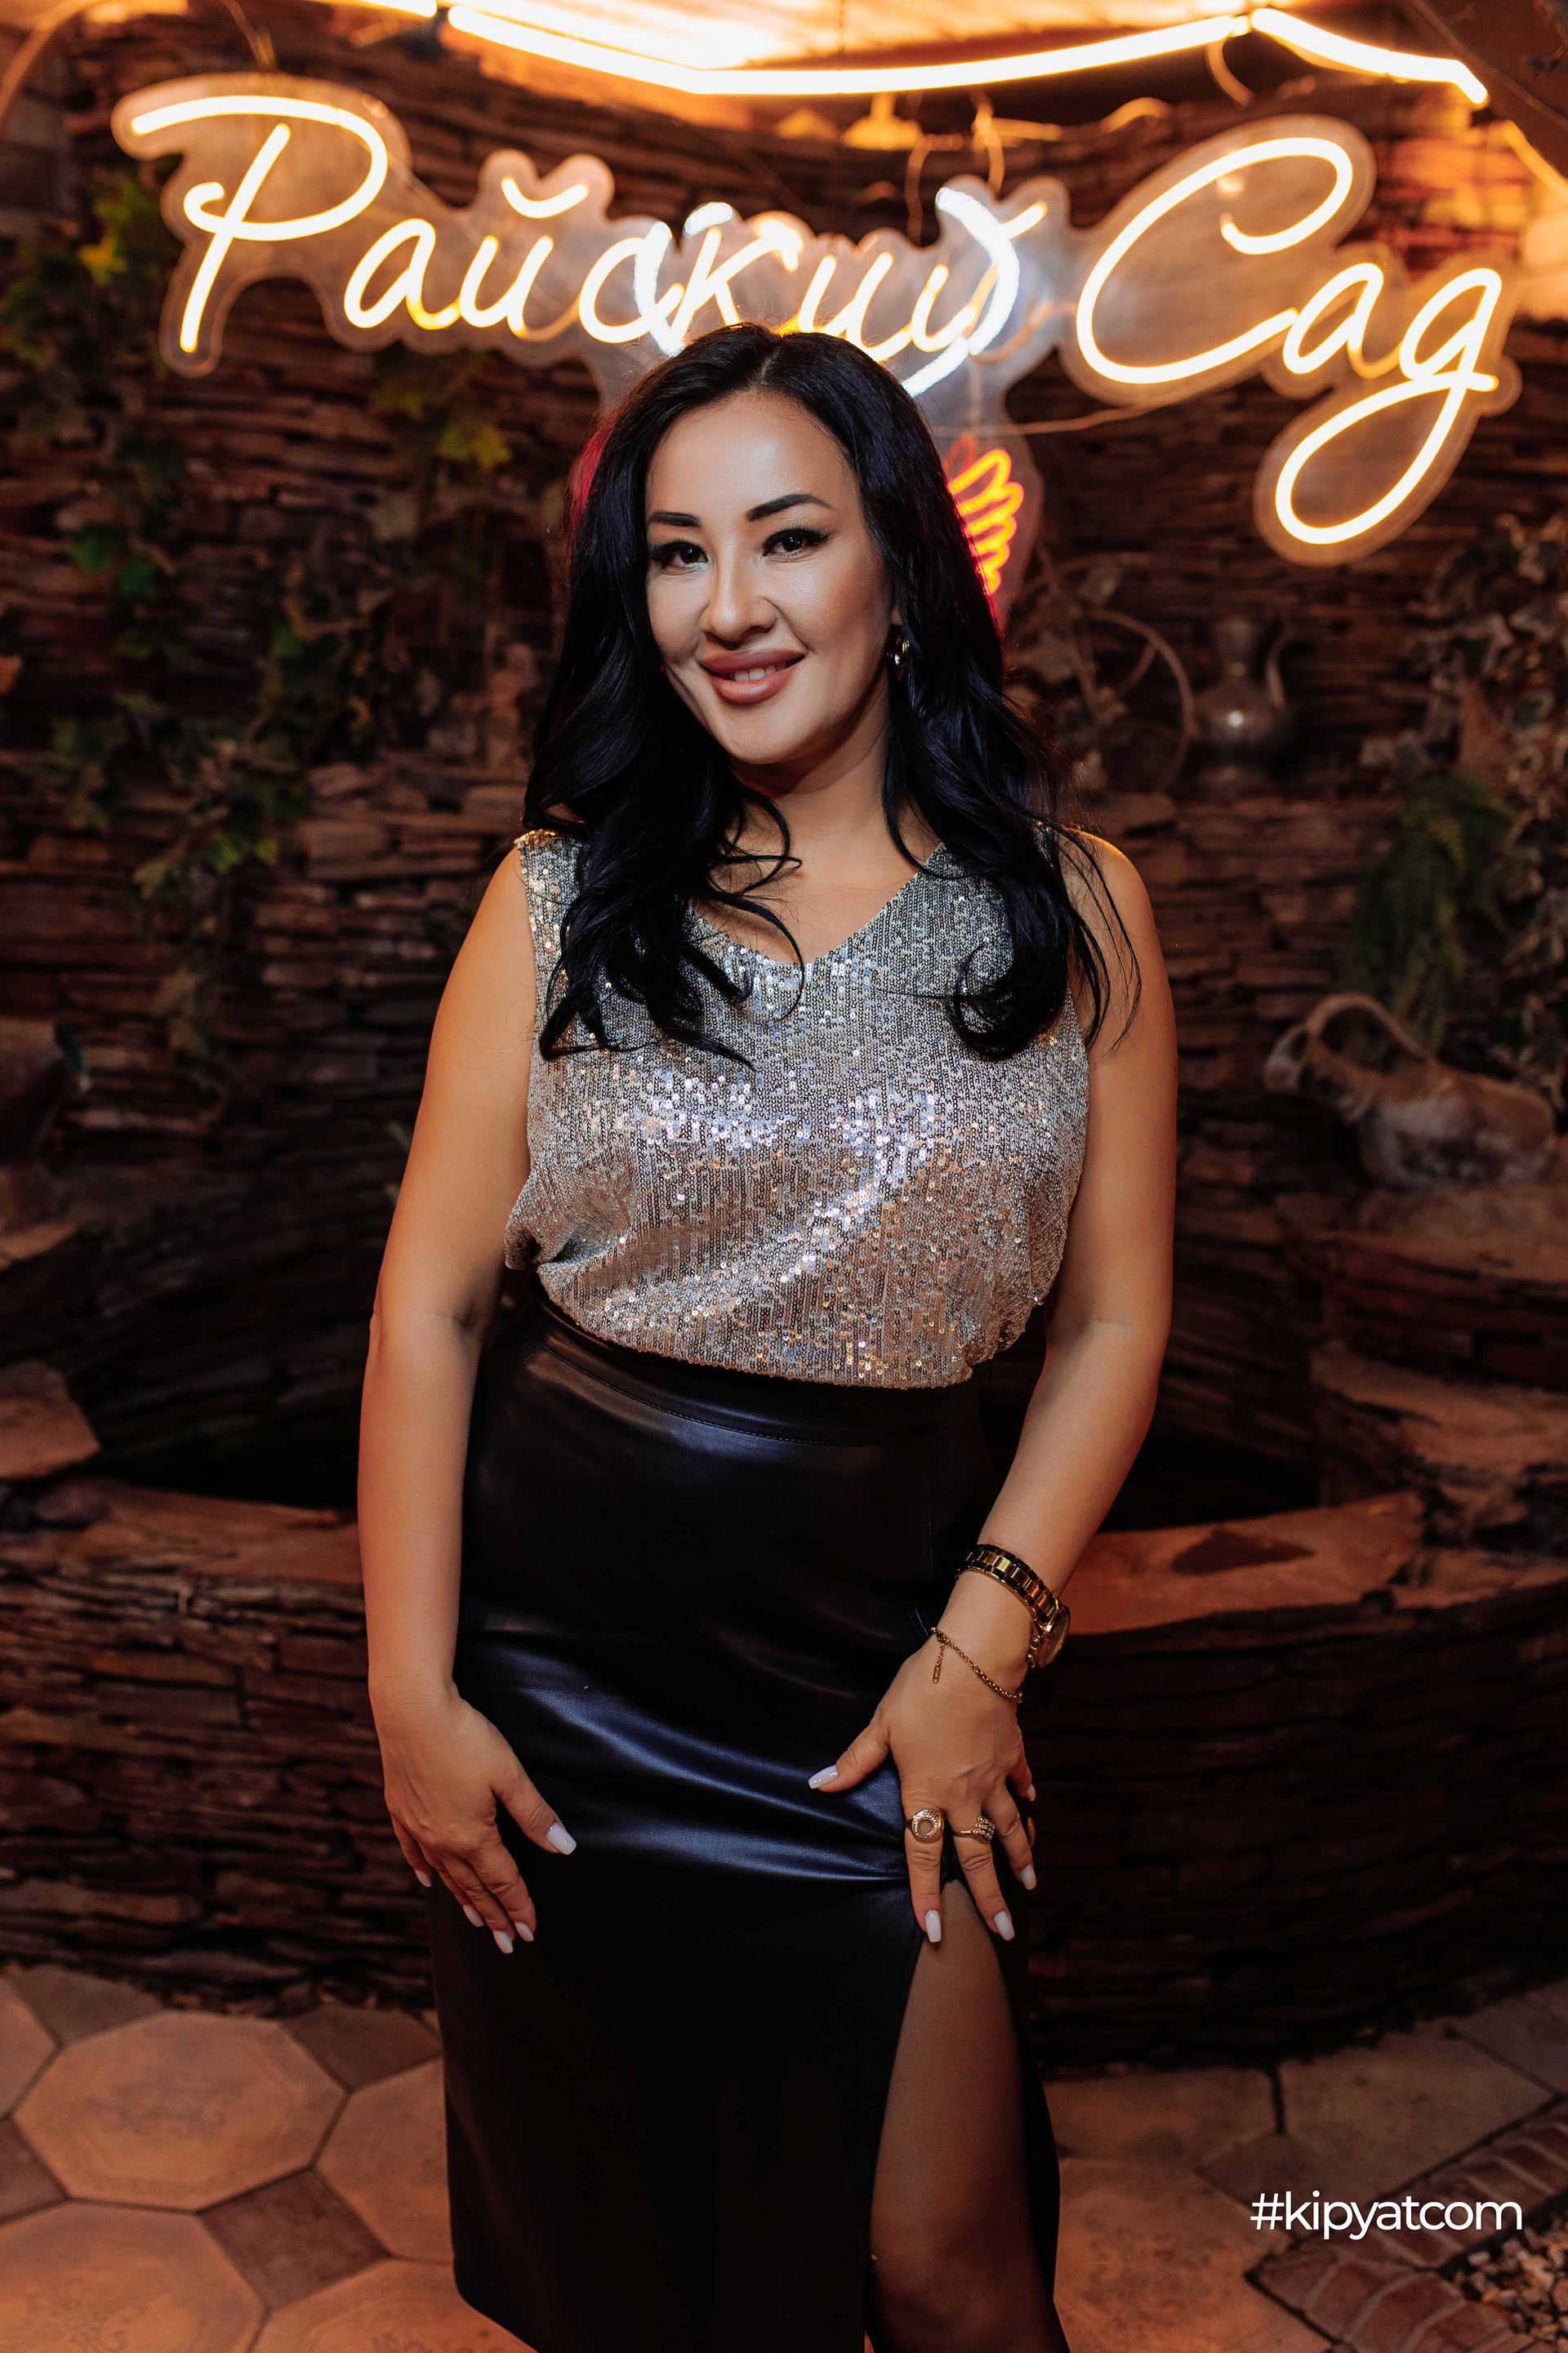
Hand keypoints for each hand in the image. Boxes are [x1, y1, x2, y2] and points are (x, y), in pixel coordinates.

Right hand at [372, 1682, 574, 1952]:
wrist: (411, 1711)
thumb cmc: (464, 1738)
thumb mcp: (509, 1775)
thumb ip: (536, 1815)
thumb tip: (564, 1848)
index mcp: (473, 1837)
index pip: (503, 1882)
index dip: (519, 1907)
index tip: (530, 1931)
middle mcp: (442, 1842)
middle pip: (474, 1888)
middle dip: (494, 1917)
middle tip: (507, 1943)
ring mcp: (418, 1828)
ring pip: (445, 1876)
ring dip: (464, 1901)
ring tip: (476, 1922)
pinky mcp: (400, 1811)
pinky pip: (413, 1852)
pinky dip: (425, 1871)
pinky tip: (430, 1881)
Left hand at [809, 1636, 1035, 1945]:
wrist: (974, 1659)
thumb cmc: (922, 1690)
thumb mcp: (882, 1725)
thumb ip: (855, 1761)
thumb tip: (820, 1784)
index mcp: (927, 1792)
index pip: (923, 1854)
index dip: (926, 1894)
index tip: (935, 1930)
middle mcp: (964, 1795)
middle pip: (976, 1856)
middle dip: (990, 1898)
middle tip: (1003, 1931)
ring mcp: (993, 1777)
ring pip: (1009, 1828)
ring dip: (1018, 1857)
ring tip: (1029, 1884)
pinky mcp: (1013, 1755)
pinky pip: (1022, 1785)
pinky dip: (1028, 1801)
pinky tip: (1032, 1810)